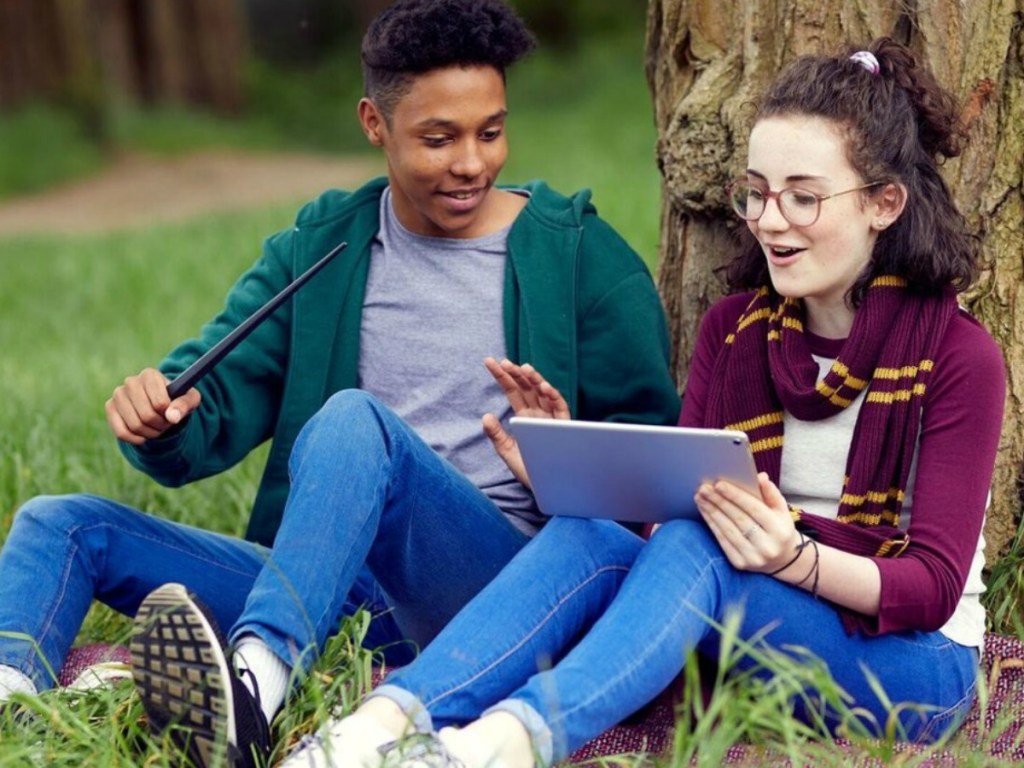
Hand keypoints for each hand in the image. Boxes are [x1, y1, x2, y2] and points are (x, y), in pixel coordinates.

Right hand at [104, 367, 200, 444]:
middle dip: (160, 425)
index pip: (160, 403)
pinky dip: (135, 439)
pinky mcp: (110, 408)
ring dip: (150, 433)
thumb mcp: (190, 400)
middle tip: (165, 423)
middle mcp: (131, 382)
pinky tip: (143, 436)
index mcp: (150, 375)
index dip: (168, 414)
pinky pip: (121, 432)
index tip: (172, 413)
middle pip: (147, 416)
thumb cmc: (178, 400)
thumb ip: (185, 405)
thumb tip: (172, 417)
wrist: (162, 406)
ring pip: (135, 425)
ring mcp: (118, 395)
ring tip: (156, 427)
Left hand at [481, 357, 569, 488]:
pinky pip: (561, 409)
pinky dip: (554, 397)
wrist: (547, 488)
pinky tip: (545, 388)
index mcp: (525, 417)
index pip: (512, 391)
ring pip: (544, 394)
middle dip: (517, 374)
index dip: (502, 376)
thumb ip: (496, 435)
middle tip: (505, 362)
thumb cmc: (529, 470)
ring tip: (525, 369)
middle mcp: (538, 414)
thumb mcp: (508, 452)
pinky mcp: (564, 428)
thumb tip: (485, 416)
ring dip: (536, 380)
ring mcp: (552, 419)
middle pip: (527, 388)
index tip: (489, 361)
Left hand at [694, 472, 800, 572]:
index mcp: (780, 530)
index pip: (755, 509)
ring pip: (727, 530)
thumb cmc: (778, 527)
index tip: (719, 484)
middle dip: (719, 502)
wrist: (781, 559)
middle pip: (738, 519)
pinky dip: (712, 524)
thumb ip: (771, 493)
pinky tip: (705, 511)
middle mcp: (767, 546)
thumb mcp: (781, 510)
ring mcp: (753, 557)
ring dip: (711, 512)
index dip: (736, 496)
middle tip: (703, 488)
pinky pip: (722, 541)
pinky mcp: (740, 563)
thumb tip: (760, 476)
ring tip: (700, 497)